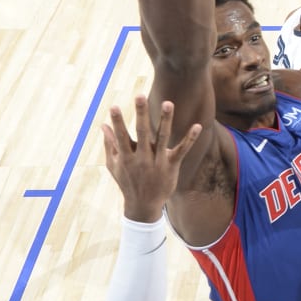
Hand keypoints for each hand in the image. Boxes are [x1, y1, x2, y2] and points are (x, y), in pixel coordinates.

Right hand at [102, 96, 200, 221]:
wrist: (143, 205)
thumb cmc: (127, 182)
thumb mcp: (114, 165)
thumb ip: (109, 144)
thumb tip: (103, 125)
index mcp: (126, 157)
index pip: (121, 136)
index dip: (117, 122)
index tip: (114, 106)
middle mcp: (142, 158)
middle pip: (142, 132)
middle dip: (141, 113)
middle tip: (139, 95)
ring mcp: (157, 162)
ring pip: (162, 137)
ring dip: (165, 120)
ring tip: (168, 102)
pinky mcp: (171, 165)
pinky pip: (182, 150)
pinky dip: (190, 138)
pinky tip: (197, 126)